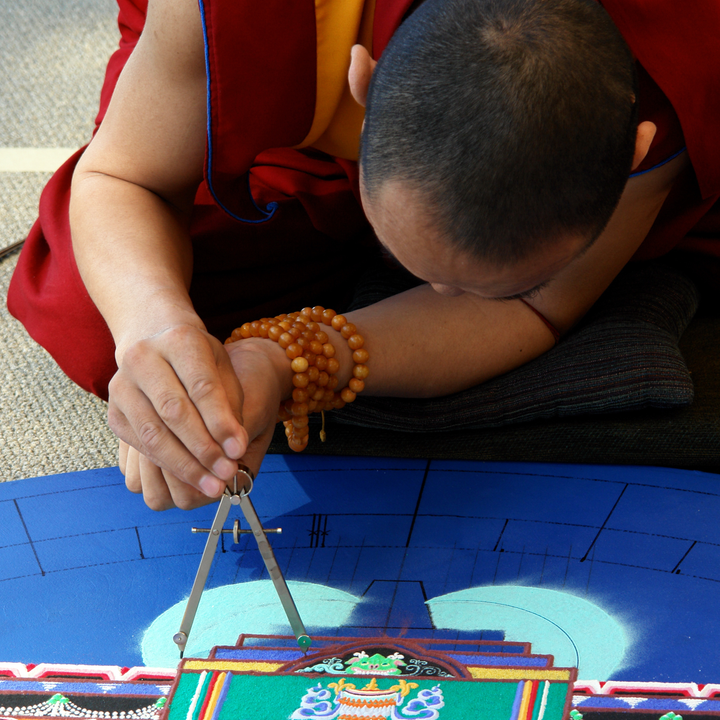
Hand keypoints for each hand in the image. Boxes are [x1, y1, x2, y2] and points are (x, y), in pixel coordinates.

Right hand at [110, 323, 248, 507]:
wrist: (158, 348)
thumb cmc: (201, 363)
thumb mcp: (223, 372)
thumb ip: (230, 407)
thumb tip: (234, 450)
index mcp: (180, 339)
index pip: (201, 387)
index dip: (221, 422)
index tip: (238, 451)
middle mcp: (143, 357)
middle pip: (174, 411)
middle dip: (204, 448)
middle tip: (227, 473)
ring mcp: (122, 384)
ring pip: (153, 433)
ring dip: (185, 465)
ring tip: (212, 485)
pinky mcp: (113, 412)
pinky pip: (140, 445)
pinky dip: (167, 465)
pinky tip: (191, 478)